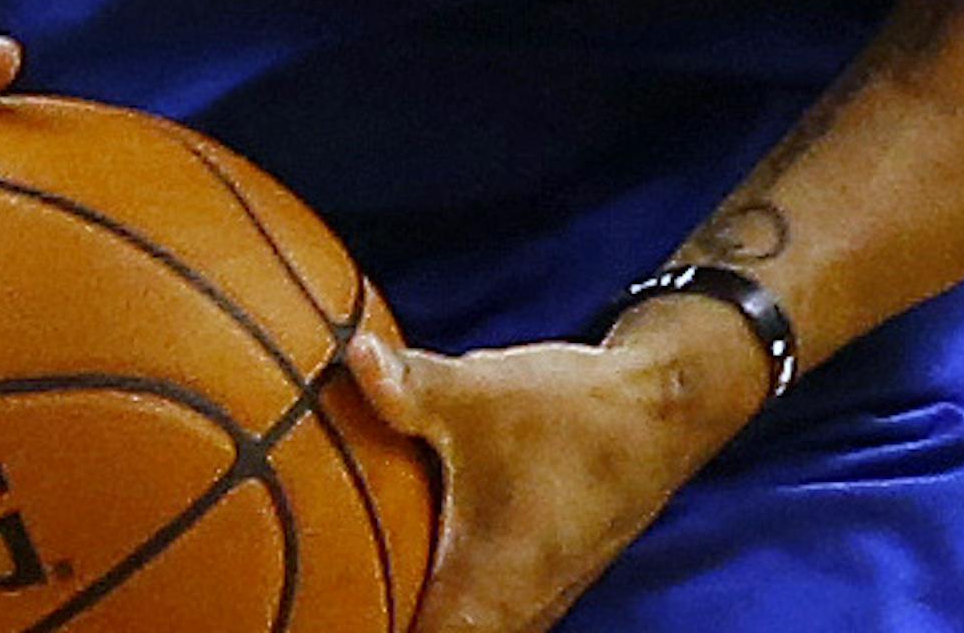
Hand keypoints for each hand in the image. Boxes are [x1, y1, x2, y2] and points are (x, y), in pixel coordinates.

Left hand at [347, 296, 770, 632]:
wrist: (660, 410)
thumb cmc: (572, 414)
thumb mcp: (479, 395)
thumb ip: (407, 387)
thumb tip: (351, 357)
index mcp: (481, 602)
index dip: (355, 626)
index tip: (303, 613)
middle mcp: (503, 622)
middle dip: (368, 613)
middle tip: (305, 591)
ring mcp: (521, 610)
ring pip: (444, 629)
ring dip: (399, 605)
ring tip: (335, 578)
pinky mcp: (528, 584)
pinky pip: (463, 612)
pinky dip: (427, 593)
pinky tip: (394, 552)